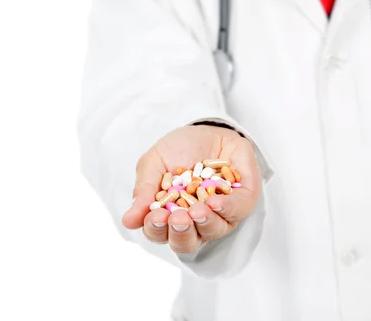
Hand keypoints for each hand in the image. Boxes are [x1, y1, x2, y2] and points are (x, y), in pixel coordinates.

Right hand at [121, 125, 261, 253]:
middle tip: (177, 218)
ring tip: (197, 210)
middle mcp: (195, 221)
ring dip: (204, 223)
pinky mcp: (242, 200)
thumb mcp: (153, 164)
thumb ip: (144, 192)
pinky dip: (227, 209)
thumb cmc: (178, 149)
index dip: (156, 230)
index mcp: (170, 216)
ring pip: (213, 231)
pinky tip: (215, 203)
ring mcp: (220, 214)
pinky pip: (237, 212)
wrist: (207, 128)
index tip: (154, 217)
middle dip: (181, 233)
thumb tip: (128, 222)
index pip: (160, 233)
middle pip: (187, 242)